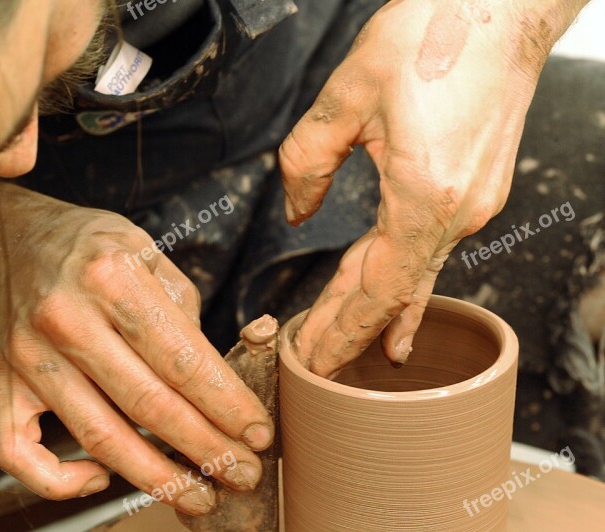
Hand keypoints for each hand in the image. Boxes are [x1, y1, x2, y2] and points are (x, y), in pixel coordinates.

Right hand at [0, 187, 272, 513]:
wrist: (11, 241)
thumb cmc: (92, 249)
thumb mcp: (148, 253)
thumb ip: (183, 313)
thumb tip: (211, 382)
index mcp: (111, 276)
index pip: (181, 357)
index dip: (227, 404)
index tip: (259, 433)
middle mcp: (64, 316)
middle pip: (148, 403)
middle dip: (206, 448)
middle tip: (244, 474)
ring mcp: (27, 355)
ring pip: (98, 436)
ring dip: (157, 477)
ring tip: (200, 496)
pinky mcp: (0, 382)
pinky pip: (18, 452)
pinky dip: (62, 482)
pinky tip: (103, 478)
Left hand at [278, 0, 576, 376]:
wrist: (501, 6)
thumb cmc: (433, 36)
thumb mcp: (346, 95)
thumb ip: (308, 161)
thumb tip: (296, 209)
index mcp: (425, 197)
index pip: (375, 290)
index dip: (340, 330)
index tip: (312, 360)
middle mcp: (458, 213)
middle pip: (393, 292)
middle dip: (351, 330)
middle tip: (316, 365)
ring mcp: (474, 204)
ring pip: (412, 272)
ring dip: (375, 308)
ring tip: (347, 346)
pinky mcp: (476, 189)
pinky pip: (430, 248)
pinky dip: (404, 279)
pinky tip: (400, 307)